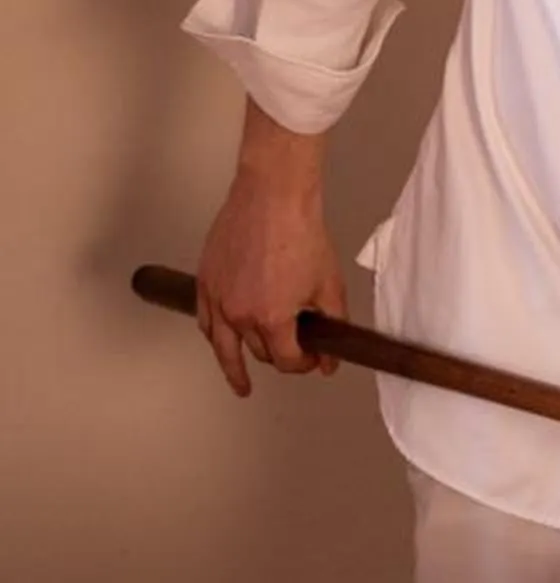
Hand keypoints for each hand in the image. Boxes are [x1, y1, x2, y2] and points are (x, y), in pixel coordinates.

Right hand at [192, 161, 346, 396]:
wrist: (273, 199)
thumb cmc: (301, 234)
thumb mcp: (329, 286)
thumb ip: (333, 326)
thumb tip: (330, 358)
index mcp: (270, 317)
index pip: (285, 360)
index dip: (303, 365)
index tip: (312, 361)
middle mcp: (238, 313)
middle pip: (258, 352)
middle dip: (280, 356)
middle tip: (295, 353)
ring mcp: (217, 298)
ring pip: (224, 344)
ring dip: (234, 365)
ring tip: (240, 383)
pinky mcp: (205, 282)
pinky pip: (205, 321)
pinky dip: (214, 336)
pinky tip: (220, 345)